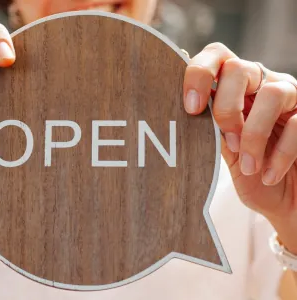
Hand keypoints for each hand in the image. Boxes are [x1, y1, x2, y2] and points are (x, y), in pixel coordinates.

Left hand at [183, 42, 296, 251]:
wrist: (283, 199)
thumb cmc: (249, 173)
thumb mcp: (223, 152)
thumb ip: (208, 129)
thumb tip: (179, 115)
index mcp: (232, 88)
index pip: (215, 57)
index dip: (199, 74)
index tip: (191, 108)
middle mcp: (261, 83)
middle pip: (238, 68)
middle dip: (226, 107)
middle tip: (228, 141)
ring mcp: (289, 96)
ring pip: (272, 93)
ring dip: (254, 135)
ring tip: (248, 166)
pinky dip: (280, 154)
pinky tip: (268, 175)